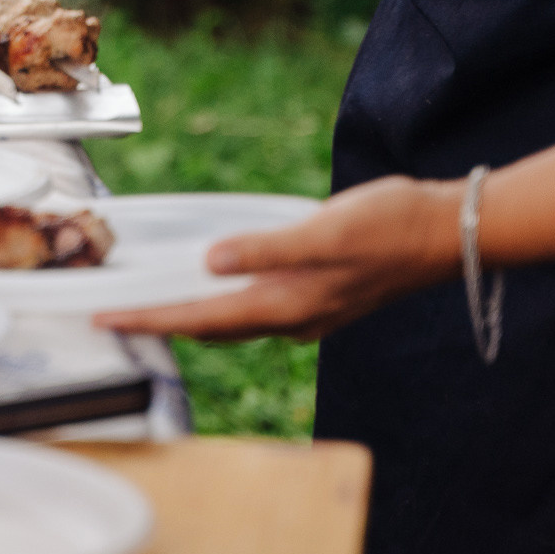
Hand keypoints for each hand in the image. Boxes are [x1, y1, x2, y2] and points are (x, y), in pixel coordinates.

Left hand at [93, 176, 463, 341]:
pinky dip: (222, 301)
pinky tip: (215, 284)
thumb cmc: (390, 227)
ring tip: (149, 304)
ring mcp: (307, 310)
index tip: (106, 320)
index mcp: (288, 304)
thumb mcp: (325, 231)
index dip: (150, 320)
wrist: (448, 231)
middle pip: (209, 326)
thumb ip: (266, 249)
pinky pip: (254, 306)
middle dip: (160, 322)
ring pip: (231, 321)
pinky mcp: (319, 295)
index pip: (201, 318)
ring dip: (189, 315)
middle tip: (113, 316)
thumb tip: (211, 263)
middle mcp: (293, 316)